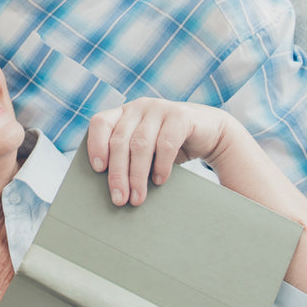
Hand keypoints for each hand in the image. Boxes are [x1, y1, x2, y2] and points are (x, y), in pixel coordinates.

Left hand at [86, 98, 229, 205]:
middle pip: (120, 141)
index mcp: (124, 113)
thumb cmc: (170, 146)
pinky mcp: (181, 116)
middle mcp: (139, 107)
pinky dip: (161, 166)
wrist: (210, 133)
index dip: (96, 144)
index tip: (97, 169)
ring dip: (137, 175)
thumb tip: (112, 190)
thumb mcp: (145, 149)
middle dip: (118, 173)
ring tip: (137, 198)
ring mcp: (160, 108)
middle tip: (119, 199)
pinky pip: (166, 143)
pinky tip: (159, 181)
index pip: (101, 123)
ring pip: (140, 144)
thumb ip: (127, 157)